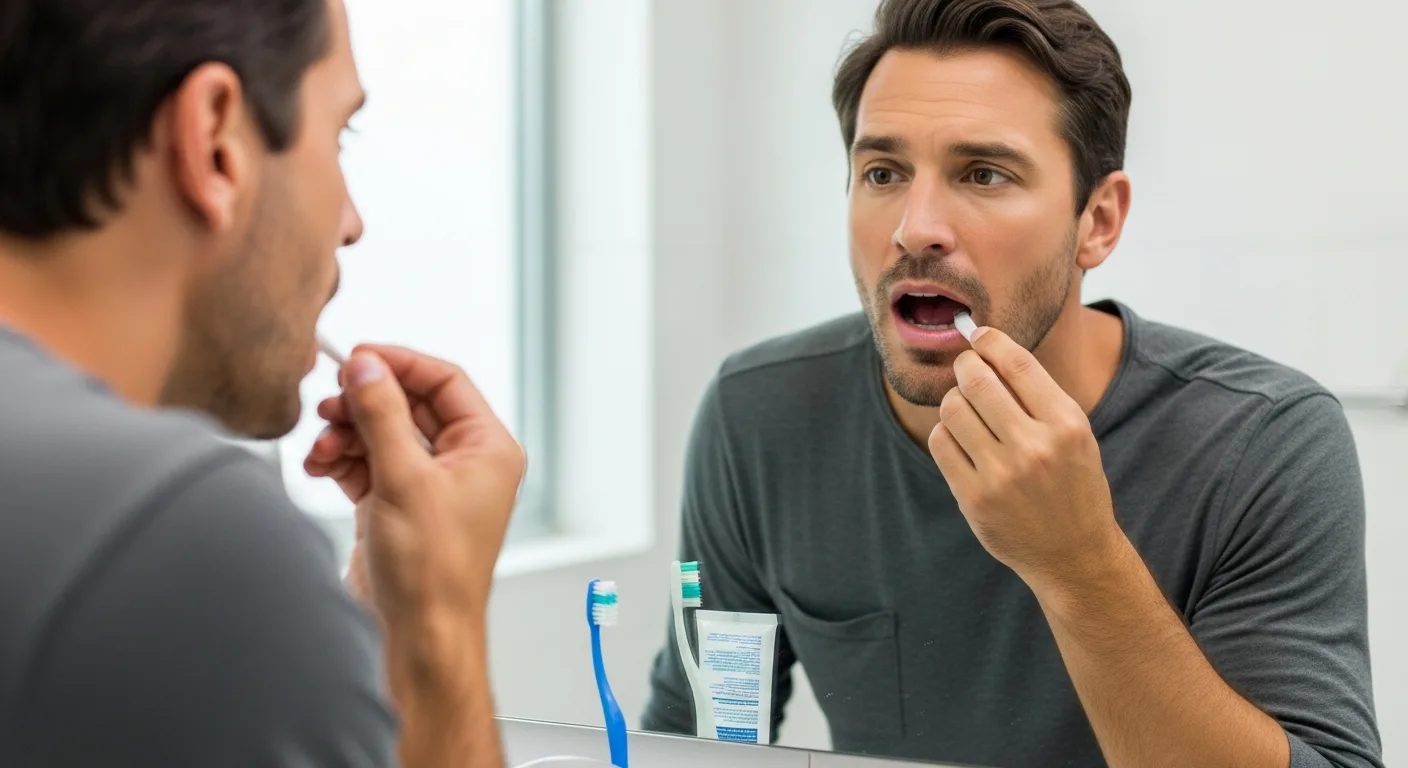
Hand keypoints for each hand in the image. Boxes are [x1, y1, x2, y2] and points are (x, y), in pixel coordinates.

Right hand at [303, 344, 524, 632]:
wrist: (417, 635)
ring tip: (322, 446)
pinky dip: (342, 461)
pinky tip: (321, 467)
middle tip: (330, 401)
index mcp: (487, 449)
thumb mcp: (404, 479)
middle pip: (409, 406)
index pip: (445, 382)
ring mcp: (429, 484)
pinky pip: (368, 464)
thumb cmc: (433, 571)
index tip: (357, 357)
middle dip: (365, 403)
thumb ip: (382, 415)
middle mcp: (463, 463)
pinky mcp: (398, 505)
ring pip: (383, 434)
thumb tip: (366, 366)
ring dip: (347, 433)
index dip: (400, 364)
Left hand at [927, 327, 1122, 591]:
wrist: (1073, 554)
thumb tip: (988, 347)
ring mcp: (1001, 474)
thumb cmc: (1072, 484)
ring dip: (954, 400)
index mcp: (1066, 424)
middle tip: (965, 367)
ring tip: (966, 408)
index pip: (1017, 363)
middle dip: (965, 365)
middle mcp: (1034, 446)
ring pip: (952, 409)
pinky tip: (960, 439)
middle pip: (976, 380)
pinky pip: (941, 443)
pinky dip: (946, 433)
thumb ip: (1038, 395)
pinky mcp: (974, 497)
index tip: (977, 334)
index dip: (990, 341)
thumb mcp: (1075, 435)